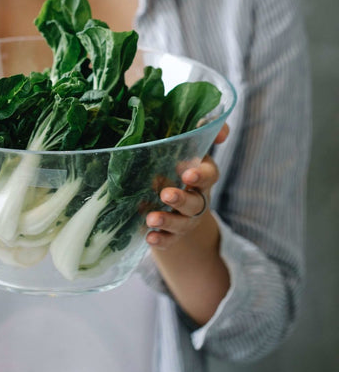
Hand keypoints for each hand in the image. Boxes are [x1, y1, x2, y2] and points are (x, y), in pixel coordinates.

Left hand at [145, 123, 228, 249]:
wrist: (174, 204)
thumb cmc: (178, 166)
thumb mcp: (187, 147)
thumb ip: (201, 131)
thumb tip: (222, 131)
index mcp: (201, 175)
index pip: (209, 174)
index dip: (200, 175)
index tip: (187, 173)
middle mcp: (197, 199)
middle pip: (196, 202)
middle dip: (182, 199)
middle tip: (166, 194)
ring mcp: (185, 219)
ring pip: (182, 223)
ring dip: (168, 220)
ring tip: (151, 218)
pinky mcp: (172, 234)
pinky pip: (168, 240)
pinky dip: (160, 239)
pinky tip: (149, 237)